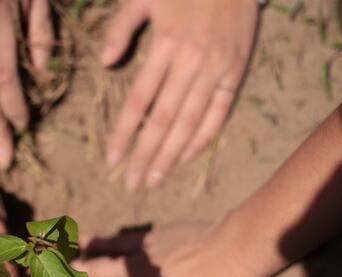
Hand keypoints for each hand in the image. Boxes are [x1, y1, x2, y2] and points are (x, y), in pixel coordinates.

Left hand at [103, 0, 258, 188]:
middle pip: (164, 119)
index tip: (111, 159)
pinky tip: (187, 157)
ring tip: (155, 178)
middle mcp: (192, 62)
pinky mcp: (236, 71)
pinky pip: (220, 111)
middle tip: (132, 183)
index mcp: (166, 44)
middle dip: (146, 154)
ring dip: (172, 153)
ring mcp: (217, 69)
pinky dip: (204, 136)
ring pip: (191, 121)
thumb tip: (105, 64)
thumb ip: (121, 27)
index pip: (140, 101)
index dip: (124, 132)